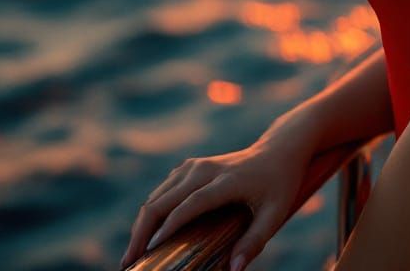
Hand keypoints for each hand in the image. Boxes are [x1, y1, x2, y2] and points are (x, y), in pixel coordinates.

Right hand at [119, 139, 308, 270]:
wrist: (278, 150)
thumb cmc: (279, 184)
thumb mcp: (276, 213)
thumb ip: (255, 241)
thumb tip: (234, 270)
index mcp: (226, 180)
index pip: (191, 204)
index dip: (169, 227)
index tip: (151, 252)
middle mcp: (205, 169)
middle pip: (164, 200)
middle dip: (142, 232)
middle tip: (129, 263)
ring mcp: (195, 166)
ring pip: (157, 195)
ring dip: (142, 224)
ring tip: (134, 255)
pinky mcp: (189, 167)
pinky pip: (162, 191)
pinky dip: (150, 212)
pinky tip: (146, 235)